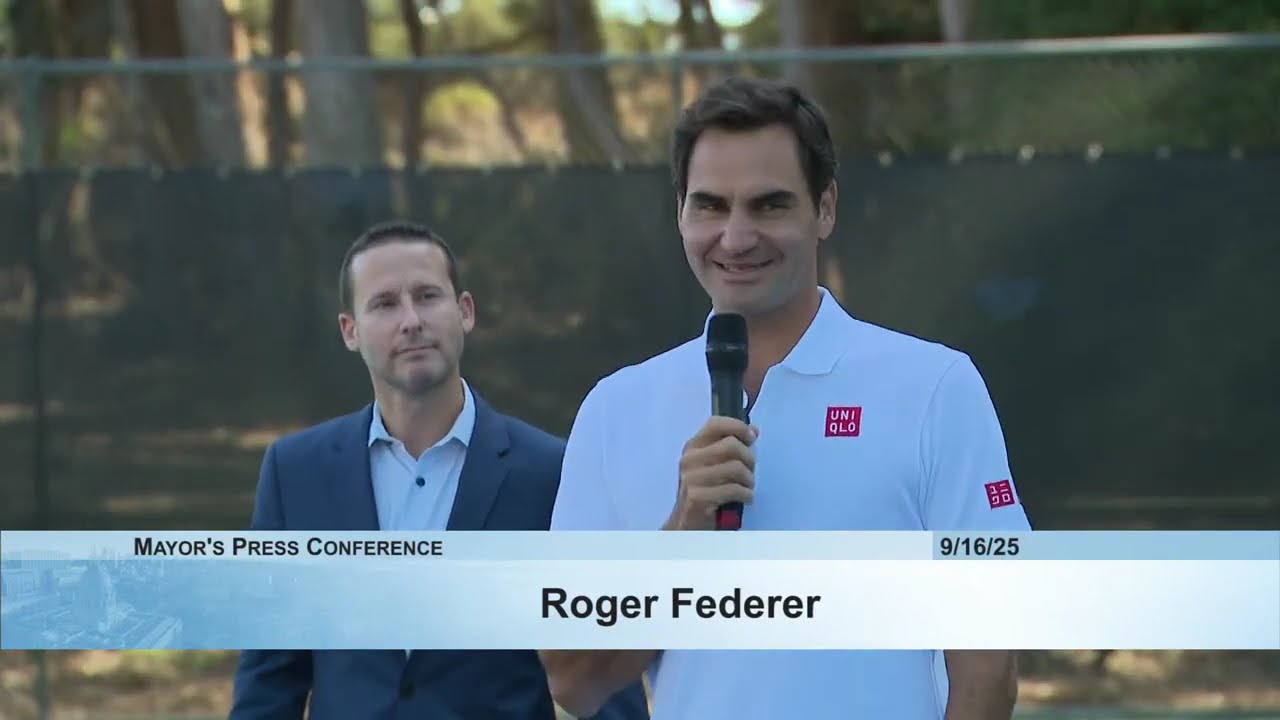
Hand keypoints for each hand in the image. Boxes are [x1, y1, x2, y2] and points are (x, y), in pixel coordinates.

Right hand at [665, 416, 757, 530]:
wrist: (687, 525)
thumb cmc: (705, 493)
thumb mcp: (714, 466)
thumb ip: (731, 447)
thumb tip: (753, 430)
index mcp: (692, 447)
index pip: (715, 424)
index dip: (738, 427)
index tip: (751, 438)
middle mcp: (689, 459)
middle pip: (731, 445)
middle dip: (749, 459)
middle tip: (750, 472)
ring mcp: (692, 478)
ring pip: (735, 467)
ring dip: (749, 480)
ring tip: (747, 488)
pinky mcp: (698, 497)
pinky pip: (734, 489)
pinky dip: (747, 494)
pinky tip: (746, 499)